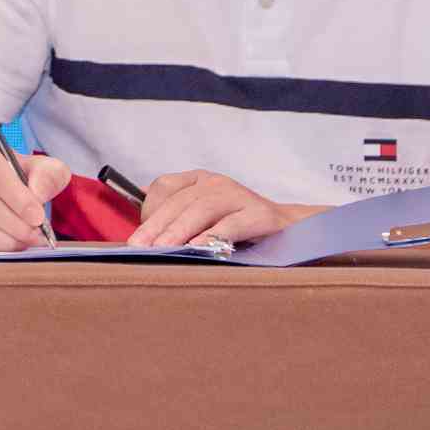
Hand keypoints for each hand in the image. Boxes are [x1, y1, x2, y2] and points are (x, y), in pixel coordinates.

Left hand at [128, 171, 309, 249]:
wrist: (290, 230)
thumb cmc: (239, 228)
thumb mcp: (206, 218)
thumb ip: (178, 217)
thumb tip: (142, 228)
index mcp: (200, 181)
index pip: (164, 186)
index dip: (149, 210)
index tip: (138, 238)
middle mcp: (217, 183)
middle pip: (180, 201)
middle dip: (156, 226)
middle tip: (138, 248)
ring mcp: (240, 196)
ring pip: (202, 209)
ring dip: (178, 230)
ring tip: (162, 249)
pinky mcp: (261, 215)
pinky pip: (232, 224)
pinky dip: (213, 235)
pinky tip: (198, 248)